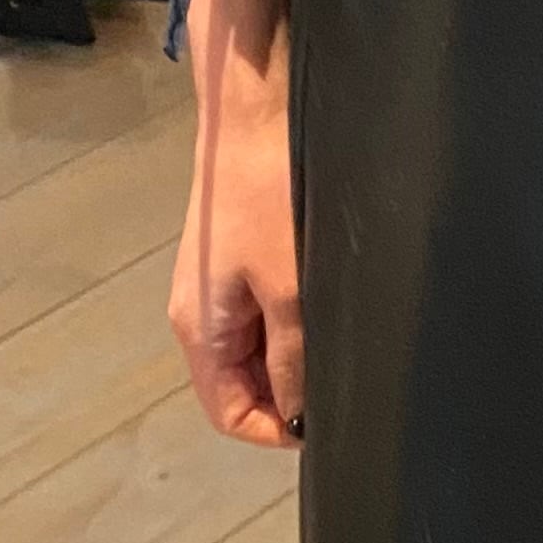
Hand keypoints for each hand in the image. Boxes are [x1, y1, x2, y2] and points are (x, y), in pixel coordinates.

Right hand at [171, 48, 302, 447]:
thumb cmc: (264, 194)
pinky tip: (325, 301)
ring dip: (296, 354)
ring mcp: (219, 286)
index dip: (276, 430)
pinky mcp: (238, 260)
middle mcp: (202, 315)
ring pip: (259, 350)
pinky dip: (294, 320)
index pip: (229, 413)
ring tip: (336, 334)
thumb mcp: (289, 290)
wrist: (254, 112)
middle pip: (243, 385)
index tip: (325, 421)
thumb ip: (293, 358)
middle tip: (341, 375)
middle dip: (290, 392)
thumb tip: (301, 411)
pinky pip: (266, 313)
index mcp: (201, 330)